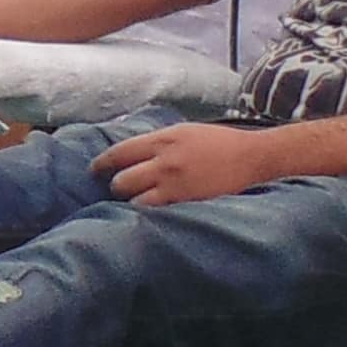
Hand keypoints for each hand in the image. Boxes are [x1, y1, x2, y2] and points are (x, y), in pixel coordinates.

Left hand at [97, 121, 282, 206]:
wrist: (251, 157)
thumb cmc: (217, 143)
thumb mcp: (182, 132)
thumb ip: (155, 143)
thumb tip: (129, 153)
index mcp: (162, 140)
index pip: (118, 153)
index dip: (101, 164)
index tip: (94, 171)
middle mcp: (164, 163)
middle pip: (122, 182)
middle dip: (118, 186)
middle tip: (121, 189)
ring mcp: (174, 186)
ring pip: (135, 202)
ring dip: (133, 203)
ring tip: (138, 203)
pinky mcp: (186, 204)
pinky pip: (156, 214)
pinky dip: (150, 214)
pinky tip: (151, 214)